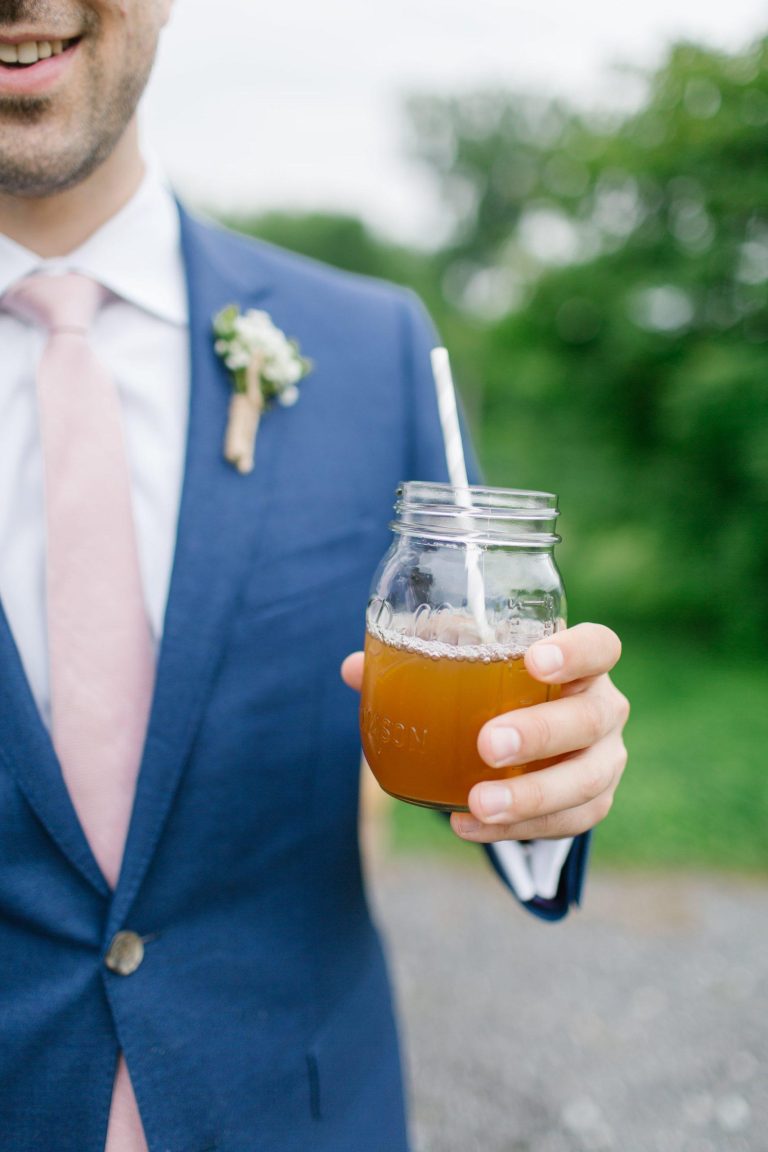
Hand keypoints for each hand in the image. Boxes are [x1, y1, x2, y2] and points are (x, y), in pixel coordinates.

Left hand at [340, 622, 628, 843]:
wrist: (529, 740)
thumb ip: (416, 661)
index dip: (576, 651)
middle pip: (592, 717)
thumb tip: (354, 669)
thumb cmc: (493, 688)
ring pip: (588, 780)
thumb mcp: (463, 667)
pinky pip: (569, 822)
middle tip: (488, 744)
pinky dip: (519, 828)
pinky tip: (468, 825)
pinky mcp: (592, 802)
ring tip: (478, 803)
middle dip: (542, 733)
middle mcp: (602, 707)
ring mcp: (605, 758)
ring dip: (532, 795)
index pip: (600, 646)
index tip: (535, 660)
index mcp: (578, 662)